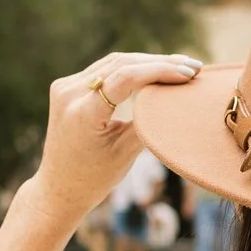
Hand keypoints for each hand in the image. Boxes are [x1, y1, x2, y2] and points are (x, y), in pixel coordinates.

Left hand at [31, 51, 201, 224]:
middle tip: (193, 66)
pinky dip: (131, 68)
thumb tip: (174, 96)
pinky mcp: (66, 87)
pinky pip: (104, 69)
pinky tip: (154, 69)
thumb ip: (147, 122)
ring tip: (180, 65)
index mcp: (82, 114)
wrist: (58, 189)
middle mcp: (69, 94)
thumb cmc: (94, 178)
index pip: (125, 78)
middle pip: (121, 64)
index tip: (188, 73)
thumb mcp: (125, 154)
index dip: (159, 71)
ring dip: (147, 62)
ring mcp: (64, 87)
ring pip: (114, 62)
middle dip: (159, 63)